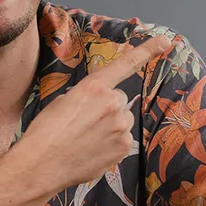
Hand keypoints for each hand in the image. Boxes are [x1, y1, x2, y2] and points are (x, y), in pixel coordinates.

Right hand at [13, 35, 171, 193]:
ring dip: (109, 127)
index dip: (147, 50)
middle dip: (106, 108)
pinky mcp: (123, 147)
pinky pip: (121, 140)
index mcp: (93, 87)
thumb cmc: (45, 132)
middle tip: (84, 123)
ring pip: (121, 121)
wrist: (40, 164)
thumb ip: (86, 97)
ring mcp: (120, 127)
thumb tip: (96, 105)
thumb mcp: (61, 102)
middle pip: (118, 100)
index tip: (165, 40)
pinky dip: (110, 145)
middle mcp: (111, 103)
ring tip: (85, 139)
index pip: (125, 64)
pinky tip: (91, 150)